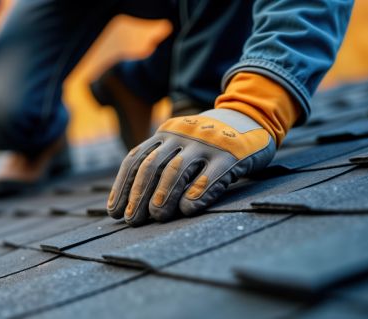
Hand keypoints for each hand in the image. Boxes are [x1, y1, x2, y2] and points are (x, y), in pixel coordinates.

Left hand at [106, 108, 276, 224]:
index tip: (114, 211)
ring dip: (163, 196)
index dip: (122, 186)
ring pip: (177, 170)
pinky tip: (188, 210)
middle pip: (151, 166)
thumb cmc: (210, 142)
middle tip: (131, 220)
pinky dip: (197, 193)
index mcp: (166, 133)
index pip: (136, 159)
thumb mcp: (182, 142)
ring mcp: (206, 143)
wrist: (253, 117)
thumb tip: (132, 203)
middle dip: (138, 195)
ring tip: (157, 217)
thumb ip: (162, 162)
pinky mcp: (231, 154)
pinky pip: (211, 176)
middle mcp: (182, 135)